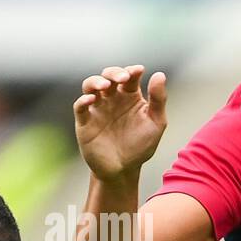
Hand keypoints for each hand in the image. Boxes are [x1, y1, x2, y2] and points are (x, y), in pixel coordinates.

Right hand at [73, 64, 167, 181]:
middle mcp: (112, 99)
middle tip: (122, 78)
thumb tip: (160, 74)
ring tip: (105, 86)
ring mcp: (97, 109)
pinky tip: (91, 100)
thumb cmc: (141, 146)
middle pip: (108, 76)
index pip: (129, 76)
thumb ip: (158, 100)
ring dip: (96, 81)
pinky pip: (80, 107)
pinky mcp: (85, 122)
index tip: (138, 71)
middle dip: (114, 72)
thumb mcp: (156, 123)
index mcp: (130, 96)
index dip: (132, 70)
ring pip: (90, 86)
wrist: (123, 170)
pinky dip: (83, 100)